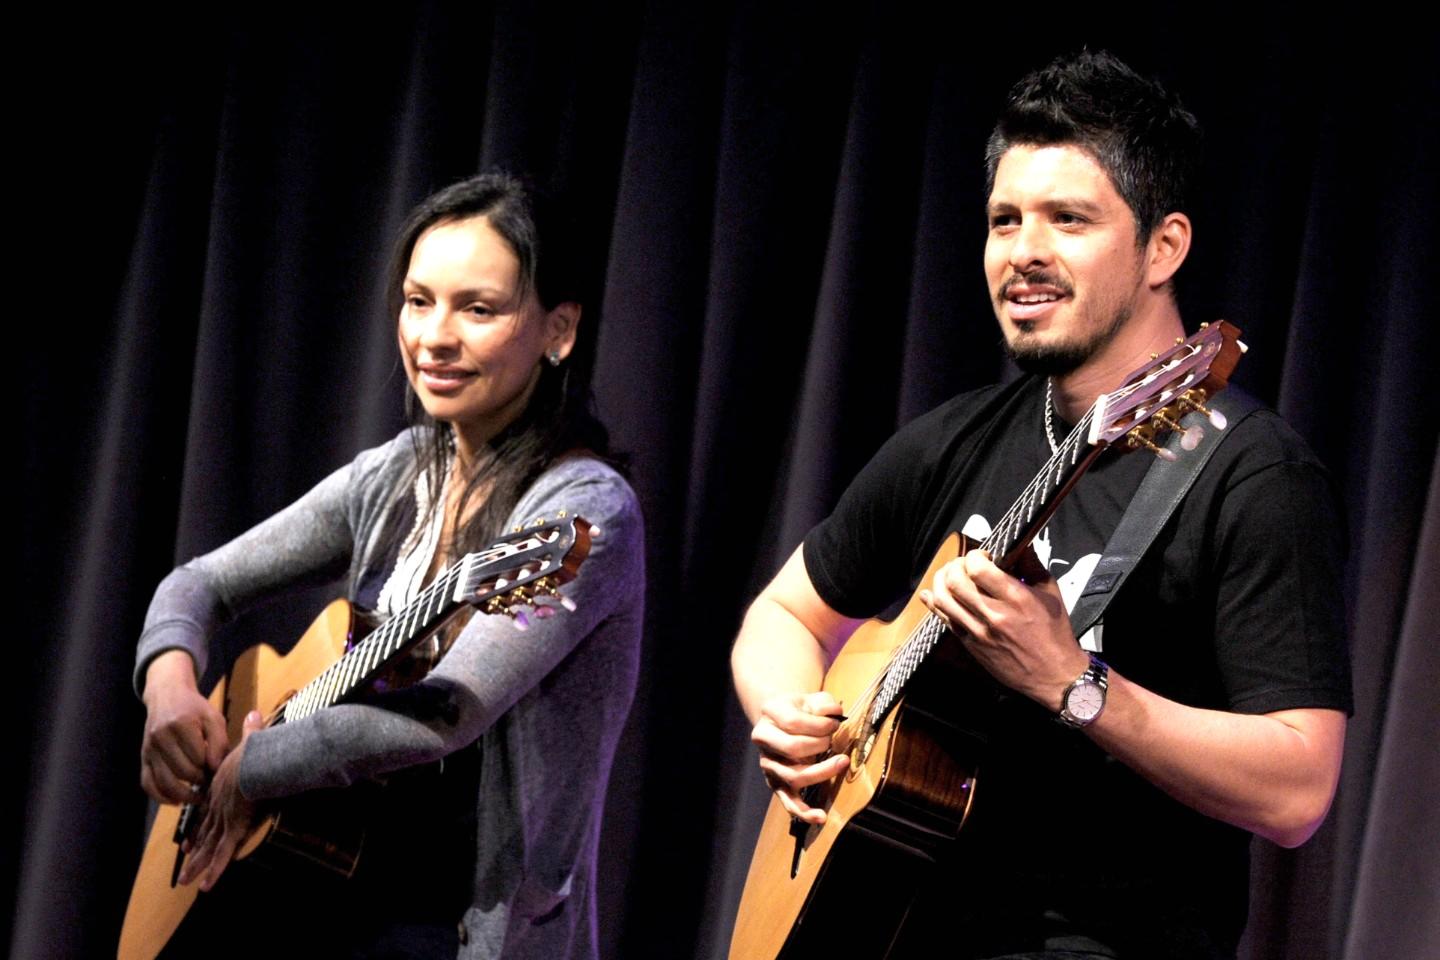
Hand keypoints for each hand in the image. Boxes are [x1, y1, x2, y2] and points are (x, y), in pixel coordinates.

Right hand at [140, 651, 228, 802]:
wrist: (167, 696)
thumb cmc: (195, 709)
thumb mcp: (213, 717)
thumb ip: (219, 741)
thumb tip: (217, 768)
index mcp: (181, 723)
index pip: (199, 756)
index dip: (212, 767)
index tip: (221, 770)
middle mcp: (161, 737)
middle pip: (182, 771)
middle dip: (200, 780)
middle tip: (212, 782)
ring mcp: (149, 748)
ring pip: (164, 782)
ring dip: (183, 794)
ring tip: (199, 796)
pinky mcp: (143, 757)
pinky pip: (147, 784)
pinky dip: (161, 797)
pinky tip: (177, 801)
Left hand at [178, 710, 262, 890]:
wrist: (259, 760)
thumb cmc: (259, 750)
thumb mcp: (253, 740)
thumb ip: (252, 731)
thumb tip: (253, 713)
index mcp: (223, 788)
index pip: (210, 811)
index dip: (202, 825)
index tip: (192, 838)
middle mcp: (220, 805)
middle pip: (206, 832)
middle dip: (195, 851)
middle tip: (184, 868)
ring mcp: (226, 817)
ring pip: (210, 847)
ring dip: (198, 866)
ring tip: (186, 883)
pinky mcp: (234, 826)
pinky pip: (223, 853)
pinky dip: (214, 870)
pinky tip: (206, 886)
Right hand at [750, 691, 848, 825]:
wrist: (782, 721)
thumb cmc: (801, 710)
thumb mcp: (812, 698)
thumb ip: (825, 703)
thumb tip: (834, 715)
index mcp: (770, 713)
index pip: (793, 722)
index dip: (819, 724)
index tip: (835, 724)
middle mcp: (763, 739)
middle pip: (793, 748)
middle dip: (820, 744)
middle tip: (833, 740)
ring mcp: (768, 764)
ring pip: (794, 776)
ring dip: (822, 771)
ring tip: (841, 763)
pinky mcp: (776, 784)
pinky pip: (789, 802)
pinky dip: (805, 812)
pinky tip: (821, 816)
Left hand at [921, 548, 1087, 707]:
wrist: (1053, 676)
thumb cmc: (1054, 635)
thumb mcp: (1051, 594)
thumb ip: (1032, 565)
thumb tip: (1020, 544)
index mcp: (1016, 598)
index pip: (978, 568)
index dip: (975, 556)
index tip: (983, 556)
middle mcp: (994, 615)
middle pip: (955, 581)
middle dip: (955, 565)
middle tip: (964, 565)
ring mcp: (979, 631)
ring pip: (943, 599)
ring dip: (940, 581)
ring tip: (948, 576)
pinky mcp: (970, 645)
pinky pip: (943, 620)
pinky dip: (933, 603)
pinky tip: (932, 594)